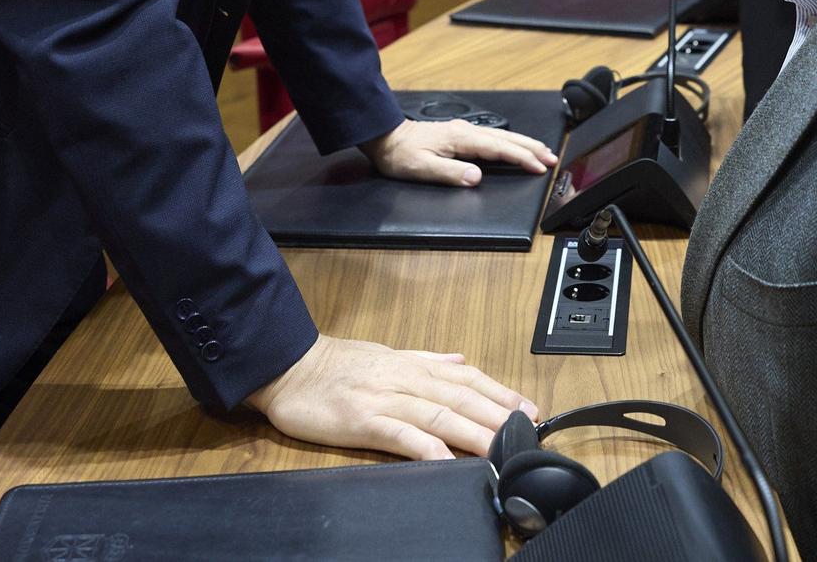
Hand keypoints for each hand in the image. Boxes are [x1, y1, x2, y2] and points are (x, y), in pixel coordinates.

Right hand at [246, 334, 536, 459]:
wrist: (287, 366)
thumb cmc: (335, 364)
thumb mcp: (385, 355)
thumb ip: (425, 360)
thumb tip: (460, 360)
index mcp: (412, 365)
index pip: (466, 377)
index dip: (499, 392)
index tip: (528, 409)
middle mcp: (405, 379)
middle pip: (460, 396)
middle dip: (497, 414)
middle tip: (528, 432)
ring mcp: (385, 399)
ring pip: (439, 414)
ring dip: (473, 431)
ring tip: (500, 448)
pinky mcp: (363, 420)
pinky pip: (401, 434)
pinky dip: (426, 447)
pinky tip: (447, 460)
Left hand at [361, 117, 555, 186]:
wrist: (385, 138)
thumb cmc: (400, 154)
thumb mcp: (421, 168)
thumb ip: (450, 173)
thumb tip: (476, 177)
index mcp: (460, 138)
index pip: (498, 149)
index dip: (521, 158)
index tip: (539, 167)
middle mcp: (465, 131)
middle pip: (506, 139)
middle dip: (531, 148)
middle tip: (552, 158)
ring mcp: (463, 131)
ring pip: (501, 136)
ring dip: (523, 144)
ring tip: (542, 152)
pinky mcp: (460, 134)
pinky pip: (492, 137)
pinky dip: (509, 142)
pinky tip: (513, 146)